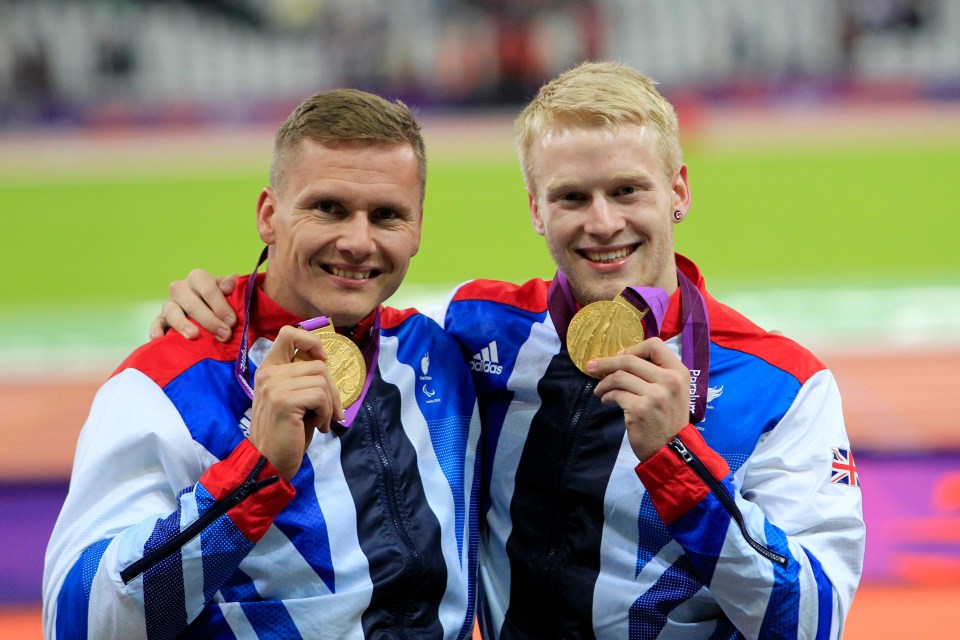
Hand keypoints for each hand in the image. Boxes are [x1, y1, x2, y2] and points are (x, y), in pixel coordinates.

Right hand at [149, 270, 237, 340]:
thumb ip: (232, 284)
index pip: (209, 289)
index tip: (232, 322)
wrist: (205, 304)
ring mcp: (169, 303)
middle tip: (224, 335)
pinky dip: (156, 330)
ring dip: (182, 324)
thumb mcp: (228, 288)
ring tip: (193, 335)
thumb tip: (228, 286)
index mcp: (198, 277)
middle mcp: (181, 288)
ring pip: (172, 312)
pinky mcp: (161, 318)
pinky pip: (156, 323)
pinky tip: (158, 338)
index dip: (221, 306)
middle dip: (209, 320)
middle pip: (192, 303)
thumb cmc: (219, 297)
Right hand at [248, 326, 344, 480]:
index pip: (288, 333)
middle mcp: (268, 373)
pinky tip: (318, 426)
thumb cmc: (286, 432)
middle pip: (317, 363)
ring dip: (329, 403)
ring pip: (321, 379)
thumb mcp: (293, 398)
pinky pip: (320, 395)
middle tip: (331, 411)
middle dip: (332, 389)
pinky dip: (326, 412)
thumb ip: (302, 377)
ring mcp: (273, 386)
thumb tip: (325, 361)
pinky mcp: (283, 401)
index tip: (323, 360)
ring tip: (320, 420)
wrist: (268, 462)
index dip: (312, 341)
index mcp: (268, 369)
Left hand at [587, 337, 690, 461]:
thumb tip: (621, 358)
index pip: (654, 344)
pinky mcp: (640, 409)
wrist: (672, 450)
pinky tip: (606, 401)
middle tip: (592, 368)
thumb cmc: (669, 419)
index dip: (633, 348)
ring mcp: (655, 395)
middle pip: (629, 359)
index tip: (620, 357)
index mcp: (679, 372)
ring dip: (604, 382)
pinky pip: (616, 394)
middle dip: (606, 363)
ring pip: (619, 376)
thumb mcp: (673, 391)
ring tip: (600, 390)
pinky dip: (606, 396)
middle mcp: (669, 380)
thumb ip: (656, 373)